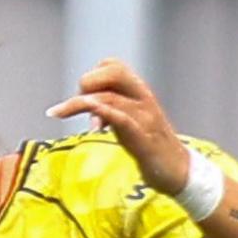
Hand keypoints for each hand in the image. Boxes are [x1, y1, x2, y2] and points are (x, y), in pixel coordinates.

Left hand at [47, 59, 190, 194]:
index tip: (82, 97)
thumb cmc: (150, 148)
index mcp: (139, 92)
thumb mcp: (128, 121)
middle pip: (113, 72)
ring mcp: (145, 117)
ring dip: (80, 104)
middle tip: (74, 105)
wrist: (178, 172)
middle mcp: (143, 98)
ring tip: (59, 113)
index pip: (113, 65)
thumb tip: (87, 105)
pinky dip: (102, 114)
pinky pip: (122, 118)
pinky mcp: (144, 138)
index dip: (93, 75)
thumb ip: (111, 109)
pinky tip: (89, 122)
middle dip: (87, 83)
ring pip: (110, 97)